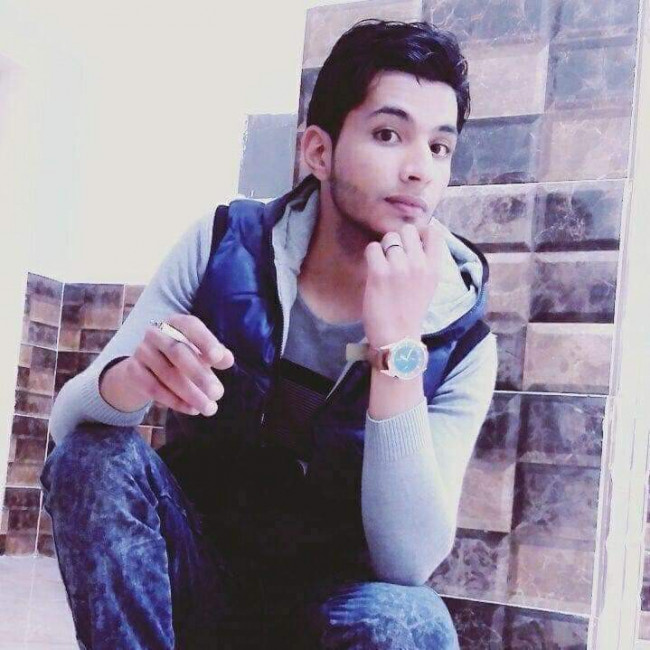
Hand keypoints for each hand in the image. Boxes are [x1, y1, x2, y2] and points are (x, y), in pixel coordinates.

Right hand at [126, 314, 233, 415]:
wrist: (144, 369)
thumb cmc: (181, 357)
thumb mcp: (200, 352)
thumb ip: (215, 354)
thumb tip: (227, 359)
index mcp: (176, 322)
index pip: (191, 326)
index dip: (205, 341)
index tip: (218, 358)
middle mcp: (156, 333)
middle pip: (178, 352)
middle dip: (200, 375)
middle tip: (218, 393)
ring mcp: (141, 350)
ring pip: (167, 374)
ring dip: (191, 394)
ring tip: (209, 408)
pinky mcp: (133, 370)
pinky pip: (154, 387)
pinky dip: (174, 401)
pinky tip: (191, 409)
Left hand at [362, 221, 445, 348]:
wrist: (397, 336)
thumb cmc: (410, 312)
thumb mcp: (428, 286)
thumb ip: (424, 264)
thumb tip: (415, 240)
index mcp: (434, 268)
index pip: (434, 232)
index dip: (420, 232)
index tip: (411, 242)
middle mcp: (419, 264)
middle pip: (407, 230)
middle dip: (398, 239)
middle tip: (392, 256)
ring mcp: (399, 267)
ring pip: (388, 238)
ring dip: (383, 249)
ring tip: (382, 265)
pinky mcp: (380, 273)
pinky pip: (372, 248)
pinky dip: (371, 255)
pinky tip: (373, 269)